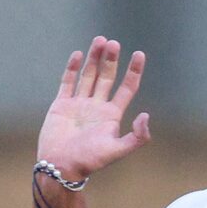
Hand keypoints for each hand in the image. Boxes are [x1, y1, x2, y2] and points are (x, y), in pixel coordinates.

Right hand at [37, 37, 151, 184]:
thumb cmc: (88, 161)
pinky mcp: (61, 105)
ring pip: (88, 75)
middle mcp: (96, 107)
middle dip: (111, 60)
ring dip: (94, 58)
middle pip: (107, 77)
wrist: (60, 167)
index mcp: (111, 116)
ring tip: (100, 40)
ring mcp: (78, 105)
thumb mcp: (117, 150)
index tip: (139, 54)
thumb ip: (136, 137)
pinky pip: (67, 82)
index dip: (134, 71)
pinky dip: (72, 68)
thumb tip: (146, 116)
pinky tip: (78, 54)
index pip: (126, 89)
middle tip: (114, 43)